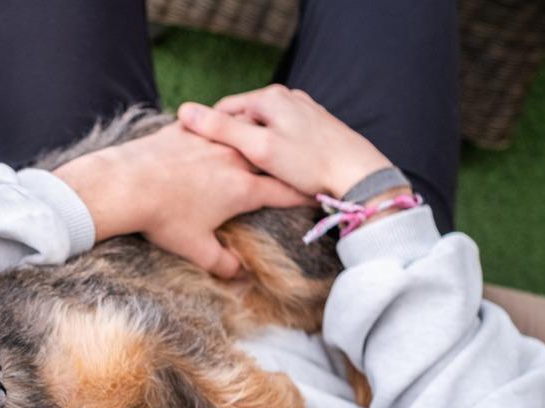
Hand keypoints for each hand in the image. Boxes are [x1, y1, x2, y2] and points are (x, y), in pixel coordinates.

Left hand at [53, 121, 308, 277]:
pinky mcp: (186, 128)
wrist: (125, 185)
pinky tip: (219, 126)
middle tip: (294, 162)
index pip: (283, 191)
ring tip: (263, 136)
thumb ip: (222, 263)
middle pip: (269, 157)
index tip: (315, 193)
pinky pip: (212, 123)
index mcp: (242, 189)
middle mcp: (233, 159)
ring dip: (254, 136)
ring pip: (244, 132)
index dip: (302, 194)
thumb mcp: (195, 249)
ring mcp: (210, 140)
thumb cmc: (162, 218)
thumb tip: (240, 275)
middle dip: (283, 161)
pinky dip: (220, 126)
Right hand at [177, 85, 395, 199]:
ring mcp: (301, 109)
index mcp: (269, 97)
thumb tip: (185, 111)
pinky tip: (273, 170)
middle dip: (230, 142)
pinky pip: (280, 134)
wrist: (358, 174)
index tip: (202, 162)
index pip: (223, 110)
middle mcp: (286, 96)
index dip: (208, 136)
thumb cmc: (309, 164)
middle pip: (243, 118)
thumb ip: (222, 130)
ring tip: (247, 174)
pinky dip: (270, 149)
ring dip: (250, 147)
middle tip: (223, 172)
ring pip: (261, 127)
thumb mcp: (259, 148)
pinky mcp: (313, 125)